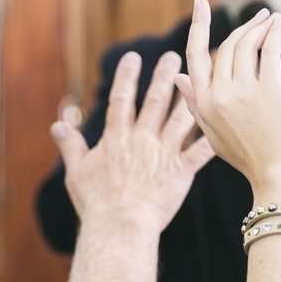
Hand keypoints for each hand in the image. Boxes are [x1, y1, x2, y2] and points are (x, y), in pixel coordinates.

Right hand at [52, 51, 215, 233]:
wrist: (120, 226)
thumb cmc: (96, 204)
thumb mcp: (77, 172)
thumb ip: (71, 146)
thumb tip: (56, 126)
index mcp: (117, 138)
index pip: (121, 100)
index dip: (126, 77)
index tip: (132, 57)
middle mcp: (142, 140)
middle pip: (154, 101)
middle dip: (163, 76)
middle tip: (172, 55)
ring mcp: (163, 154)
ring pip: (180, 119)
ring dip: (189, 97)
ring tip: (199, 78)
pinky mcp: (181, 171)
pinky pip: (201, 151)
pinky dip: (212, 137)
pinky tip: (224, 123)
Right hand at [177, 0, 280, 203]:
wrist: (276, 177)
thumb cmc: (249, 157)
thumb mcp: (213, 133)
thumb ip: (194, 104)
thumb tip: (176, 78)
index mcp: (203, 104)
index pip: (196, 55)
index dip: (199, 25)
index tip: (201, 2)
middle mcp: (219, 94)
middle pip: (227, 46)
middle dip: (243, 26)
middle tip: (259, 15)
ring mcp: (244, 91)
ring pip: (247, 45)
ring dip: (260, 26)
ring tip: (271, 20)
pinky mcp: (270, 89)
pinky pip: (269, 50)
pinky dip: (275, 32)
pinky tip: (279, 24)